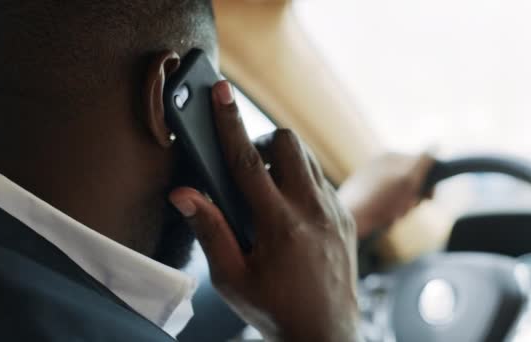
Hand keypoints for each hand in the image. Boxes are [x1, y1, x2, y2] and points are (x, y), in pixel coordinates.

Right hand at [169, 81, 361, 341]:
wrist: (326, 334)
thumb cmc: (274, 310)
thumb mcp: (231, 279)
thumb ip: (209, 230)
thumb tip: (184, 194)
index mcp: (279, 224)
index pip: (247, 160)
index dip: (228, 122)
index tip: (220, 92)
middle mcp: (312, 210)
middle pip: (288, 143)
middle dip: (263, 140)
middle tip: (248, 166)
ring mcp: (334, 212)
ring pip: (308, 158)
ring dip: (284, 160)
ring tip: (267, 190)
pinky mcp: (345, 218)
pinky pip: (322, 180)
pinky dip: (301, 180)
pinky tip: (289, 209)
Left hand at [338, 153, 433, 239]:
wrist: (351, 218)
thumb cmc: (382, 199)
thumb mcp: (408, 178)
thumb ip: (424, 160)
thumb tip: (436, 144)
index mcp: (391, 157)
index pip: (421, 167)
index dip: (428, 183)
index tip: (429, 197)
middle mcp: (380, 165)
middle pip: (410, 184)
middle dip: (412, 199)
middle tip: (405, 207)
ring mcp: (371, 181)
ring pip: (400, 198)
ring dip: (401, 209)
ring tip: (392, 215)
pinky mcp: (364, 197)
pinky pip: (386, 207)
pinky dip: (389, 214)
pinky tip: (383, 219)